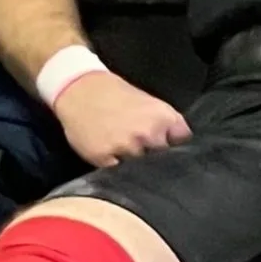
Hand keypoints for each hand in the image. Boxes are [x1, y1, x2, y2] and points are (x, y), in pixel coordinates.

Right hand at [53, 72, 191, 168]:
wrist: (80, 89)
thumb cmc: (116, 95)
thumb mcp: (150, 103)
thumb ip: (168, 125)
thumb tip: (180, 145)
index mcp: (162, 118)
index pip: (181, 144)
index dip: (175, 147)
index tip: (169, 148)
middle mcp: (147, 134)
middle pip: (161, 160)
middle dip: (154, 156)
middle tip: (139, 145)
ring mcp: (125, 147)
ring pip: (139, 168)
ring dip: (134, 163)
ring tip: (120, 145)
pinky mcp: (104, 158)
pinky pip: (116, 172)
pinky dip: (114, 166)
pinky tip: (108, 150)